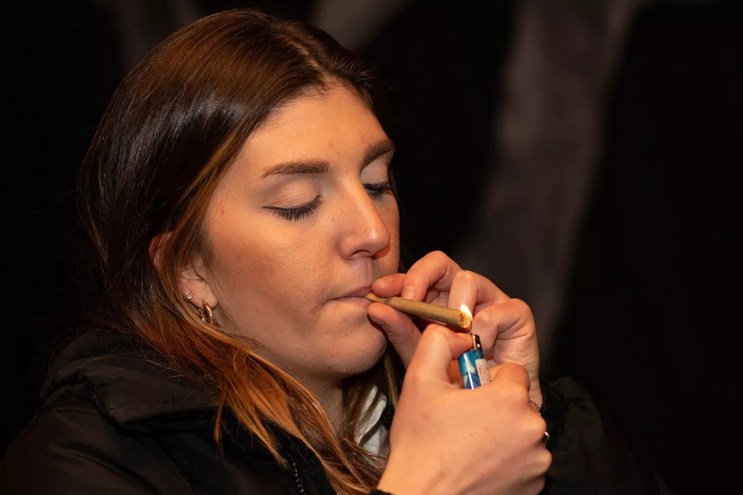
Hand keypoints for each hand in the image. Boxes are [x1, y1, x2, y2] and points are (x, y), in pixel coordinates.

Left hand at [368, 250, 542, 406]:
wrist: (488, 413)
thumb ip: (398, 330)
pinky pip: (498, 307)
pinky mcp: (516, 315)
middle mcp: (463, 295)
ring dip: (455, 308)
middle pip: (440, 263)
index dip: (398, 278)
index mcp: (437, 300)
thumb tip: (374, 306)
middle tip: (411, 302)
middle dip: (420, 277)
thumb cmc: (454, 383)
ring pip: (468, 279)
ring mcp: (490, 302)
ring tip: (452, 339)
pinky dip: (485, 328)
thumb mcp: (418, 356)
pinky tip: (480, 351)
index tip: (379, 291)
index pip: (417, 276)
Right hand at [377, 325, 550, 494]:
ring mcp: (536, 461)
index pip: (512, 372)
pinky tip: (481, 464)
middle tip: (465, 421)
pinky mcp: (534, 485)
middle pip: (519, 402)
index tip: (467, 395)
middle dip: (496, 406)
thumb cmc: (420, 444)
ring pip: (523, 430)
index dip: (487, 381)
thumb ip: (438, 342)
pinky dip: (509, 460)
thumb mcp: (419, 381)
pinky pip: (526, 459)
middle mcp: (532, 429)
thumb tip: (457, 331)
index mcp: (509, 398)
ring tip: (470, 444)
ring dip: (504, 433)